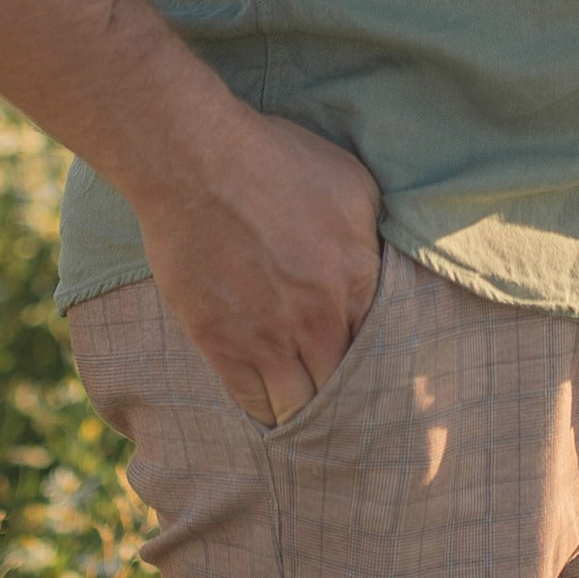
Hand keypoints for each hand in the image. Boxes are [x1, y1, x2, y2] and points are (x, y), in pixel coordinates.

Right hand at [130, 89, 383, 427]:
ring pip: (299, 407)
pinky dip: (266, 413)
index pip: (381, 348)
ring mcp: (267, 337)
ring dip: (306, 413)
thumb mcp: (352, 184)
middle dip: (348, 400)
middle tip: (348, 410)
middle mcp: (317, 319)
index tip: (375, 375)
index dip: (378, 365)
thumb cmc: (276, 161)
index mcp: (355, 279)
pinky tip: (272, 414)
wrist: (196, 162)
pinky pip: (251, 402)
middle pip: (343, 387)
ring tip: (310, 417)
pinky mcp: (220, 344)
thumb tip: (381, 268)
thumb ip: (372, 239)